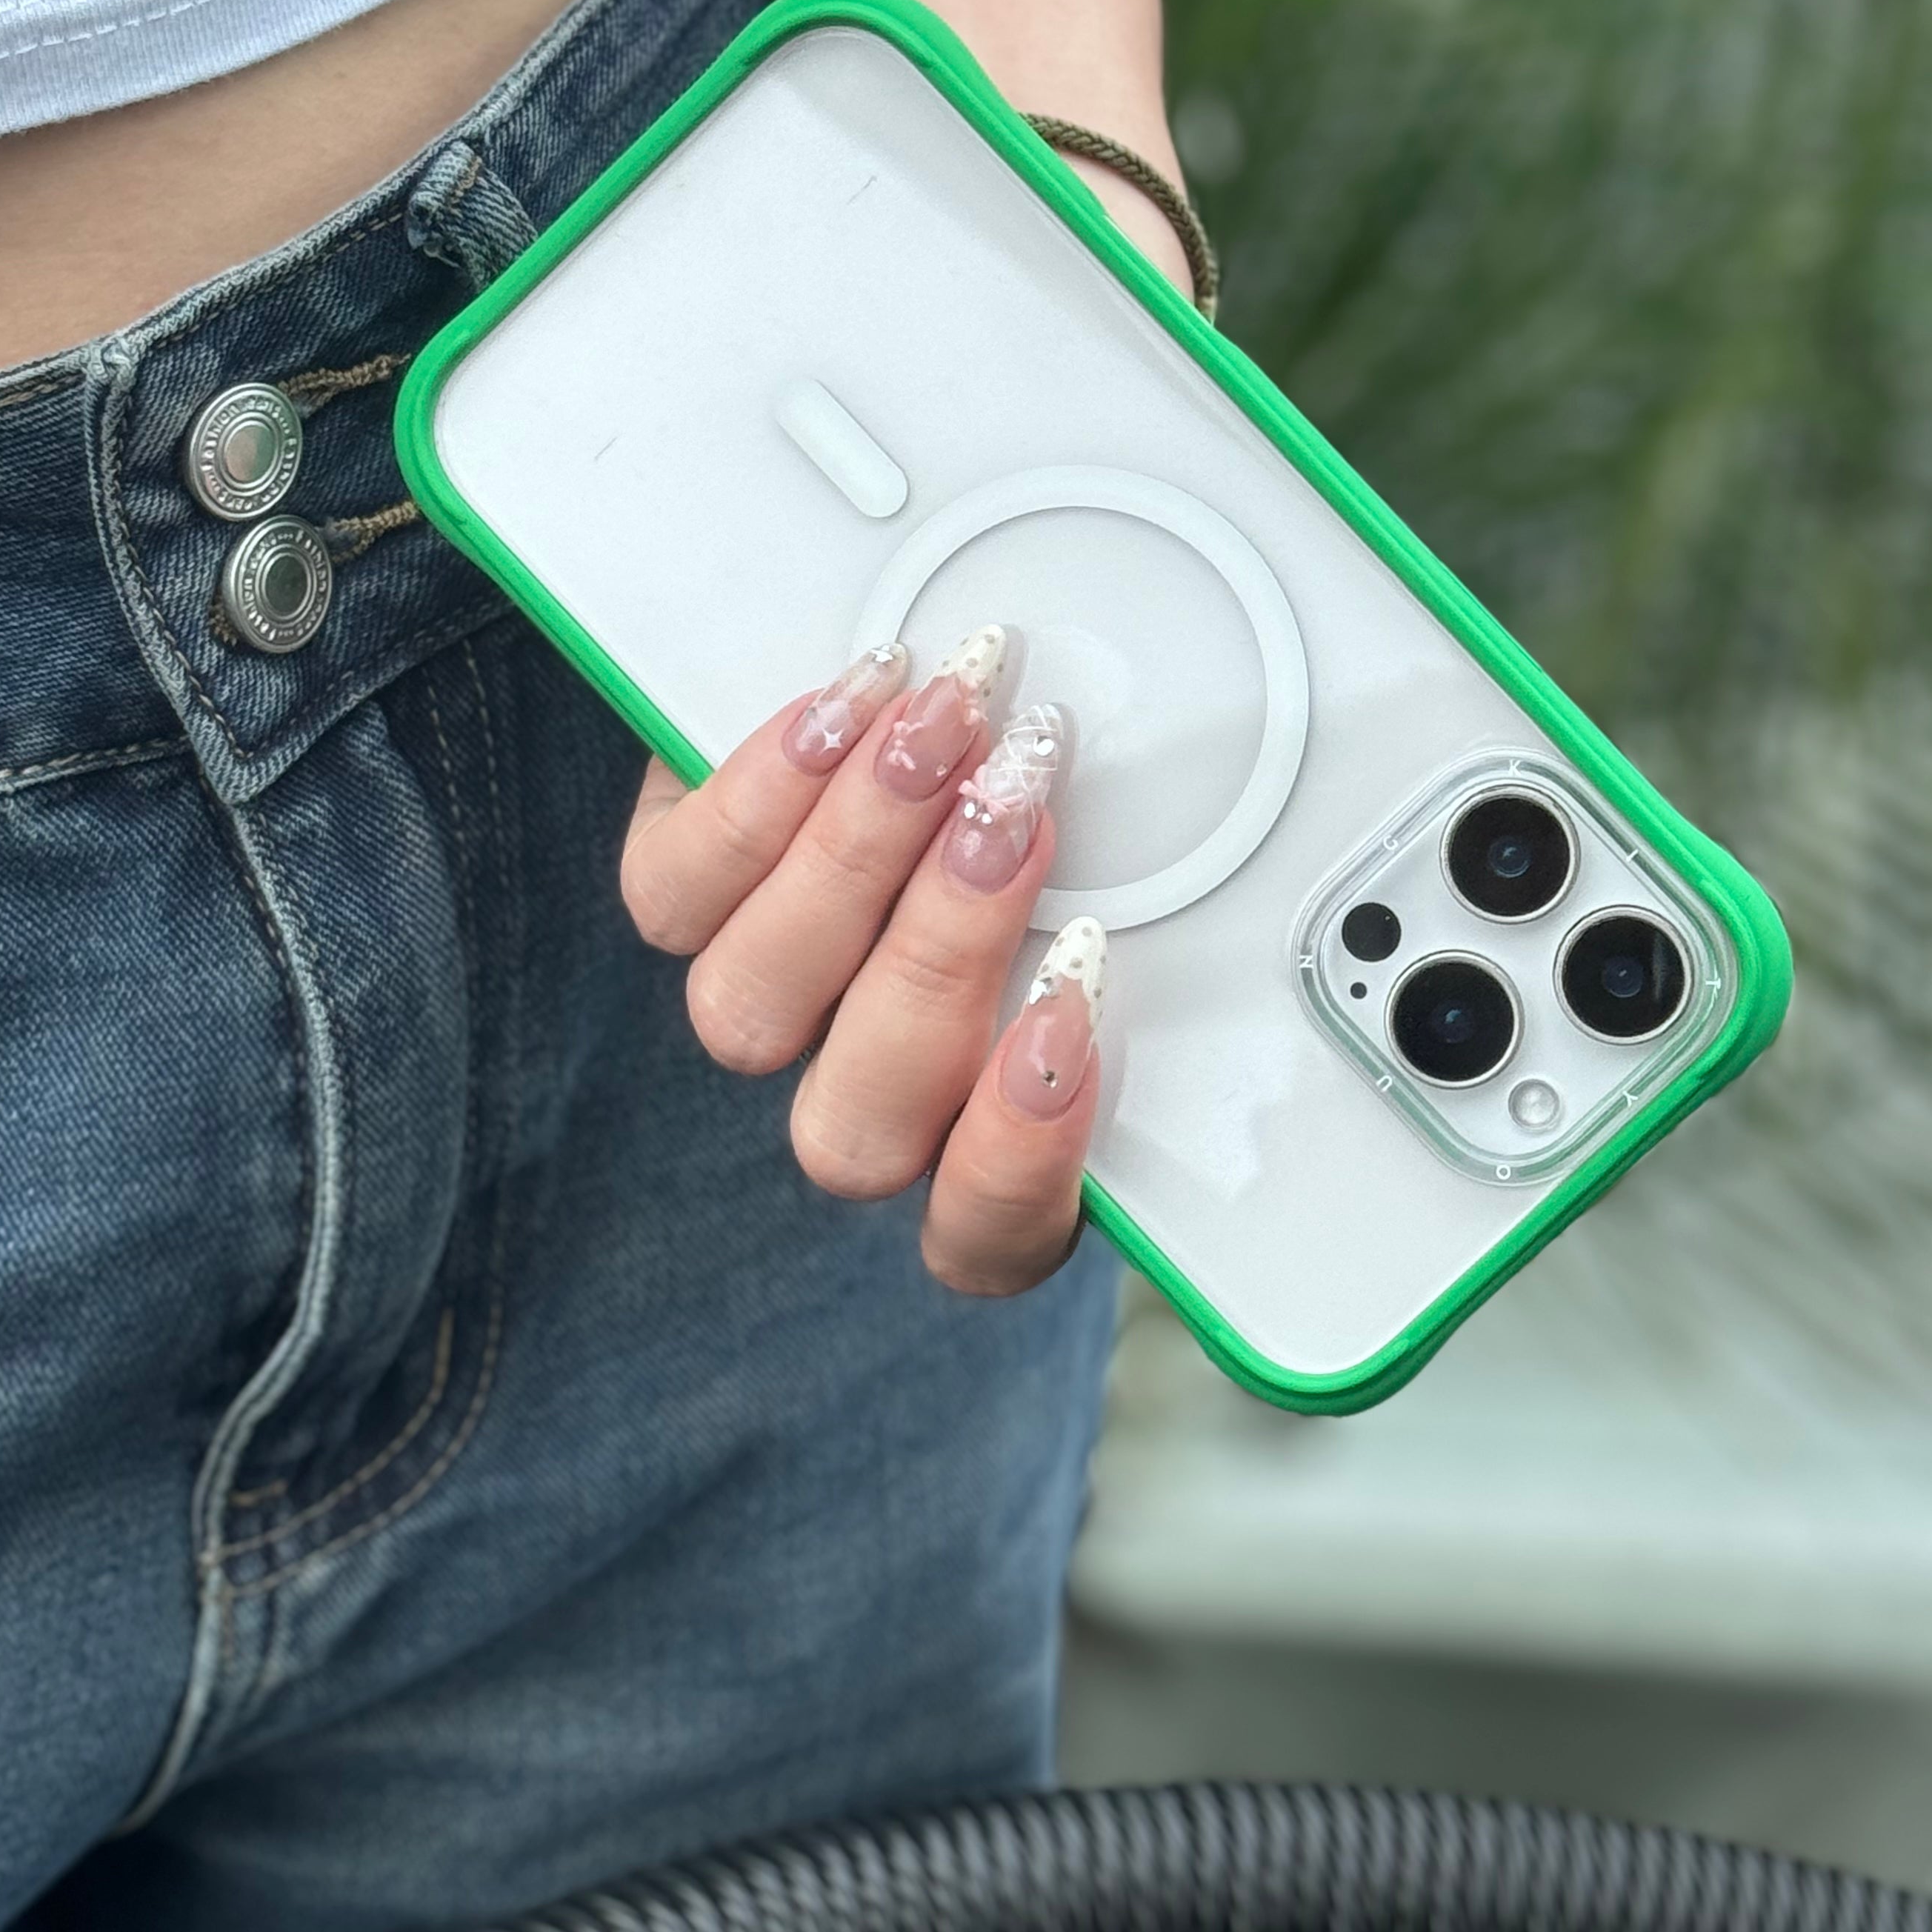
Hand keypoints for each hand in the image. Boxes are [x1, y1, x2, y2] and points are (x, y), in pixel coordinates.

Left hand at [619, 630, 1106, 1294]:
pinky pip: (676, 893)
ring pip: (750, 1014)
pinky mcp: (685, 895)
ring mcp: (766, 1002)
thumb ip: (1170, 903)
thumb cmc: (1058, 788)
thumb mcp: (1148, 851)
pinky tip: (853, 704)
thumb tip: (1255, 863)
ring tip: (939, 732)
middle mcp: (863, 1091)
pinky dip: (765, 793)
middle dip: (943, 950)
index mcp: (988, 1132)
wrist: (924, 692)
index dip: (1017, 1164)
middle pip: (857, 1121)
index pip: (985, 1239)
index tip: (1067, 1021)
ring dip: (854, 858)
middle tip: (1016, 806)